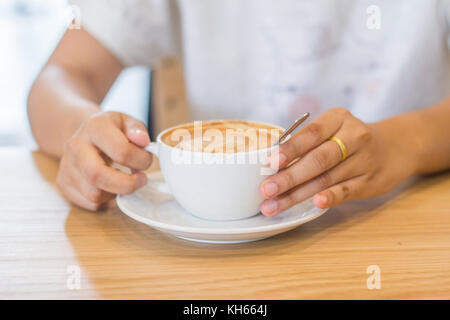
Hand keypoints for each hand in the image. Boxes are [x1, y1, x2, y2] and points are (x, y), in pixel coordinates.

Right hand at [57, 111, 152, 210]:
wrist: (85, 134)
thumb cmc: (112, 130)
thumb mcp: (127, 122)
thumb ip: (137, 130)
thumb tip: (143, 142)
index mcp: (95, 126)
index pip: (121, 151)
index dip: (141, 160)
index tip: (147, 161)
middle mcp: (76, 146)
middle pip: (97, 176)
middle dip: (126, 185)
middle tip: (141, 180)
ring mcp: (67, 166)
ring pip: (93, 194)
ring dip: (117, 193)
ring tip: (125, 181)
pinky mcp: (64, 183)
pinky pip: (89, 203)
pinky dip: (107, 201)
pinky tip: (113, 187)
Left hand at [259, 108, 416, 215]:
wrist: (396, 147)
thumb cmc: (349, 139)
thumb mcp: (333, 129)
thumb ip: (307, 143)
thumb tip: (271, 165)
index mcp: (338, 118)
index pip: (311, 133)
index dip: (290, 149)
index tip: (270, 162)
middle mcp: (354, 136)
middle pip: (318, 159)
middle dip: (289, 176)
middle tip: (266, 190)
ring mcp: (364, 160)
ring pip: (327, 178)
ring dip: (298, 194)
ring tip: (274, 205)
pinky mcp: (370, 182)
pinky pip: (346, 191)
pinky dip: (330, 197)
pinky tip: (315, 204)